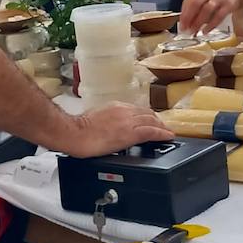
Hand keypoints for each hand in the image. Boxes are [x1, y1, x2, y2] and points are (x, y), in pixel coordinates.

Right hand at [58, 103, 174, 157]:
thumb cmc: (79, 127)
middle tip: (162, 127)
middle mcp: (125, 111)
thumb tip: (109, 123)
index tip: (150, 120)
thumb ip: (107, 117)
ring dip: (161, 126)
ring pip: (152, 121)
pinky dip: (162, 133)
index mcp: (116, 106)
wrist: (75, 133)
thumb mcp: (95, 115)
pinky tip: (168, 136)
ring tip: (167, 132)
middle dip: (157, 120)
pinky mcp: (130, 134)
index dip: (147, 115)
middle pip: (147, 113)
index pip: (137, 109)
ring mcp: (128, 122)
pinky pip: (151, 132)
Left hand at [180, 0, 242, 34]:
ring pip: (206, 10)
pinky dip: (210, 25)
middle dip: (189, 18)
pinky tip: (205, 31)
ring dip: (198, 22)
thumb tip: (185, 21)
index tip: (181, 25)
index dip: (183, 14)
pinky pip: (218, 16)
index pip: (188, 1)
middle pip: (196, 3)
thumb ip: (195, 5)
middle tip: (185, 29)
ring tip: (194, 31)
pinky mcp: (229, 5)